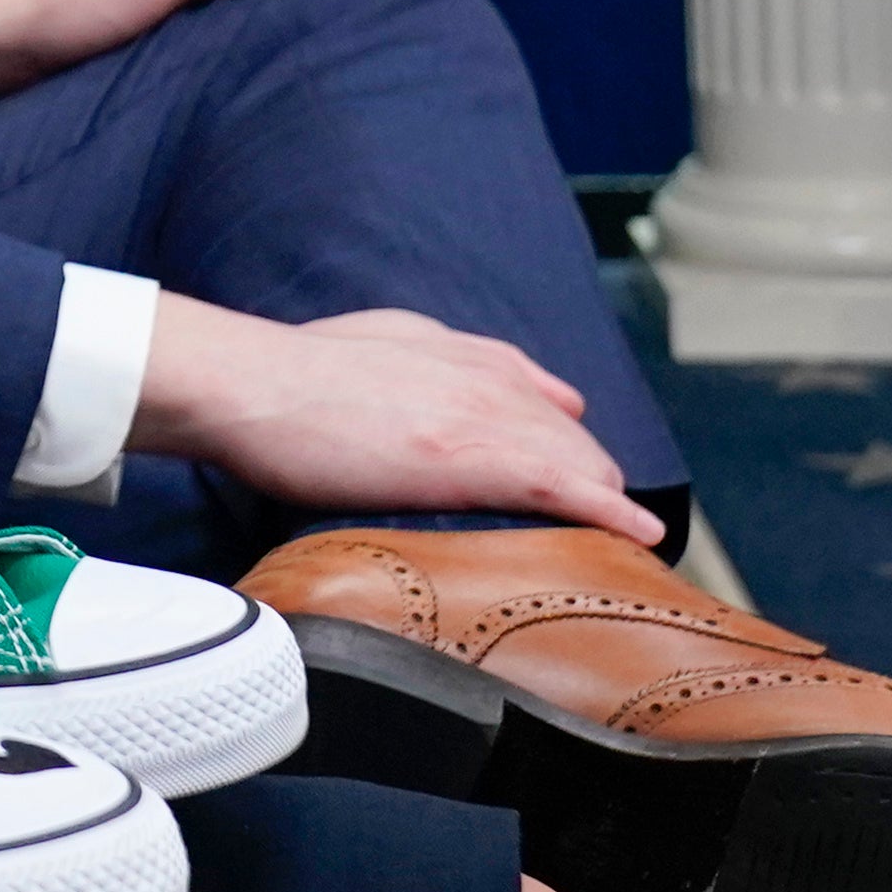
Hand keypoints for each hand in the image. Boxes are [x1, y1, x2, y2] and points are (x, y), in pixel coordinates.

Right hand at [126, 300, 664, 543]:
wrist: (252, 385)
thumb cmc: (287, 375)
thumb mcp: (369, 344)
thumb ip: (424, 358)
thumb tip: (447, 390)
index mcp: (459, 353)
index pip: (539, 399)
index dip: (563, 439)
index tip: (580, 468)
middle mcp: (486, 378)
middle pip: (570, 434)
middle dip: (592, 477)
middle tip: (605, 526)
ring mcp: (483, 416)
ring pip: (576, 460)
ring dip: (604, 501)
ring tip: (625, 546)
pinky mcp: (474, 459)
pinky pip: (565, 488)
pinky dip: (608, 512)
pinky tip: (639, 536)